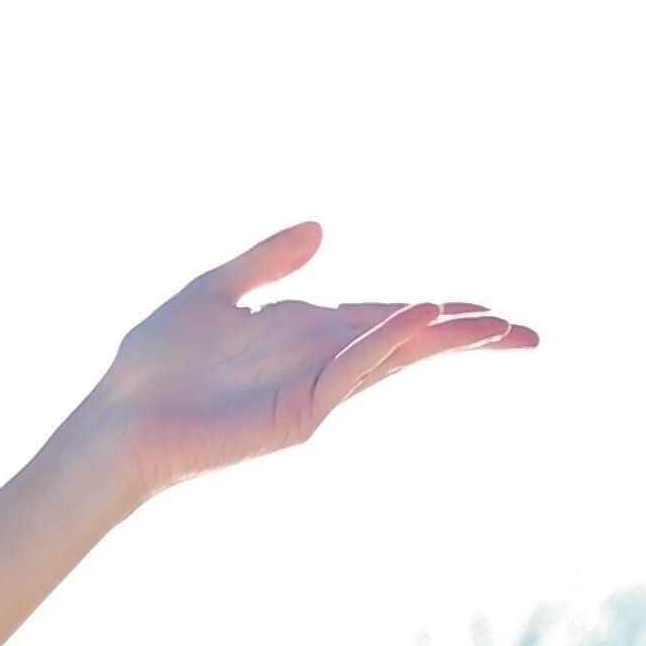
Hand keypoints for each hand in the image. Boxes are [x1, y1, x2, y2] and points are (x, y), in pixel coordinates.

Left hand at [83, 222, 534, 500]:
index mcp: (309, 333)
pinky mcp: (296, 415)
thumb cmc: (153, 365)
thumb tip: (322, 227)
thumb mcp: (216, 289)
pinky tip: (422, 318)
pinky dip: (387, 343)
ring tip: (499, 326)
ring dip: (447, 339)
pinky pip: (352, 372)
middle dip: (469, 335)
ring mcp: (314, 391)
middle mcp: (321, 362)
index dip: (443, 312)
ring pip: (395, 357)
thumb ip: (269, 260)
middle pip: (412, 342)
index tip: (491, 313)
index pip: (391, 318)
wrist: (116, 418)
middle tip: (529, 335)